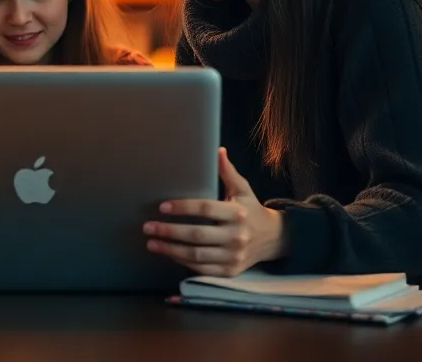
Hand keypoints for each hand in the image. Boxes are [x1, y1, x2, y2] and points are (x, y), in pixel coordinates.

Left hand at [143, 148, 286, 276]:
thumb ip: (227, 172)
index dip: (183, 207)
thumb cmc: (251, 210)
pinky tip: (169, 254)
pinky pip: (202, 269)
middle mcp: (236, 236)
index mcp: (238, 214)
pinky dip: (183, 262)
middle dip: (169, 231)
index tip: (162, 207)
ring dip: (171, 250)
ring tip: (152, 243)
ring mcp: (233, 256)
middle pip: (197, 235)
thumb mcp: (242, 189)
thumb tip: (217, 150)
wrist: (273, 239)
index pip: (205, 209)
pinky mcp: (230, 271)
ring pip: (196, 256)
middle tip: (148, 227)